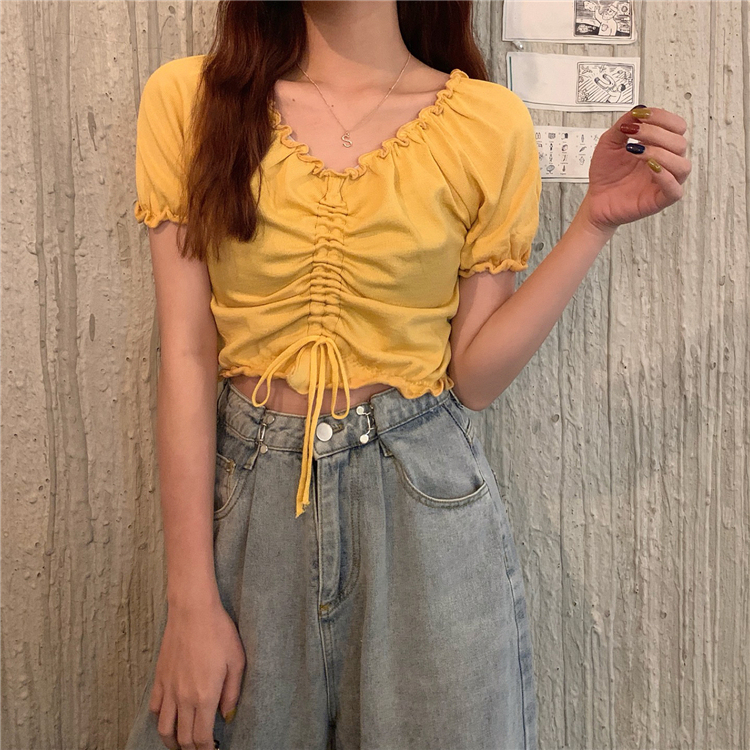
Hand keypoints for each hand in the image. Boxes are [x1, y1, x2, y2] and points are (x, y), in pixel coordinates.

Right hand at [148, 599, 245, 749]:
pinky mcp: (159, 678)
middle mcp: (184, 698)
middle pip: (182, 738)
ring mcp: (169, 689)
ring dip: (172, 741)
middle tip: (201, 749)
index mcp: (205, 696)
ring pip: (164, 728)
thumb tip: (227, 716)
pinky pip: (155, 708)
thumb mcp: (237, 662)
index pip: (201, 737)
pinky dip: (160, 719)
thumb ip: (232, 694)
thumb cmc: (219, 632)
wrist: (193, 611)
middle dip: (191, 749)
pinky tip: (169, 718)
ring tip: (181, 744)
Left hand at [581, 105, 690, 233]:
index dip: (662, 117)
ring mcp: (665, 181)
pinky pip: (675, 189)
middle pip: (679, 142)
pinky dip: (665, 176)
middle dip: (656, 133)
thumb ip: (623, 124)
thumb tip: (640, 110)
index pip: (676, 126)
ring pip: (682, 164)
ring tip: (637, 152)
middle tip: (633, 134)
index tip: (640, 116)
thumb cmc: (605, 174)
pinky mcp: (660, 199)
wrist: (595, 199)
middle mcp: (666, 162)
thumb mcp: (609, 143)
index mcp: (659, 146)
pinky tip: (649, 168)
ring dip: (661, 153)